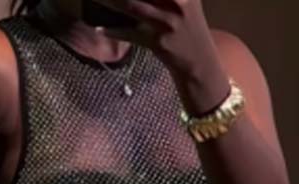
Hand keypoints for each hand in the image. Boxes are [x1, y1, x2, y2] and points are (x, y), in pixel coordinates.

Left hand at [98, 0, 218, 78]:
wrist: (199, 62)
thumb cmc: (187, 28)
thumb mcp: (185, 1)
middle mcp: (178, 1)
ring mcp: (168, 22)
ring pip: (133, 6)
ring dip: (110, 1)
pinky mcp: (159, 42)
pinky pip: (131, 33)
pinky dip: (114, 30)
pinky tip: (100, 27)